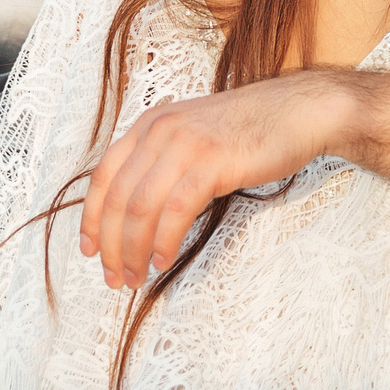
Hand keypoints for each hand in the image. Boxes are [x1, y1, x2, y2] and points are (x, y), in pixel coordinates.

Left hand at [78, 71, 353, 286]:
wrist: (299, 112)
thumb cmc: (251, 130)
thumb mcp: (194, 136)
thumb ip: (164, 161)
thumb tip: (138, 210)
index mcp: (150, 124)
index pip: (104, 176)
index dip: (91, 218)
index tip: (91, 251)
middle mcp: (160, 130)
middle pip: (118, 198)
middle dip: (111, 245)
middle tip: (115, 278)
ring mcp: (185, 144)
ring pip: (141, 208)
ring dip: (133, 250)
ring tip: (137, 277)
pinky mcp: (211, 161)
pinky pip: (175, 210)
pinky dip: (164, 241)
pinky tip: (163, 260)